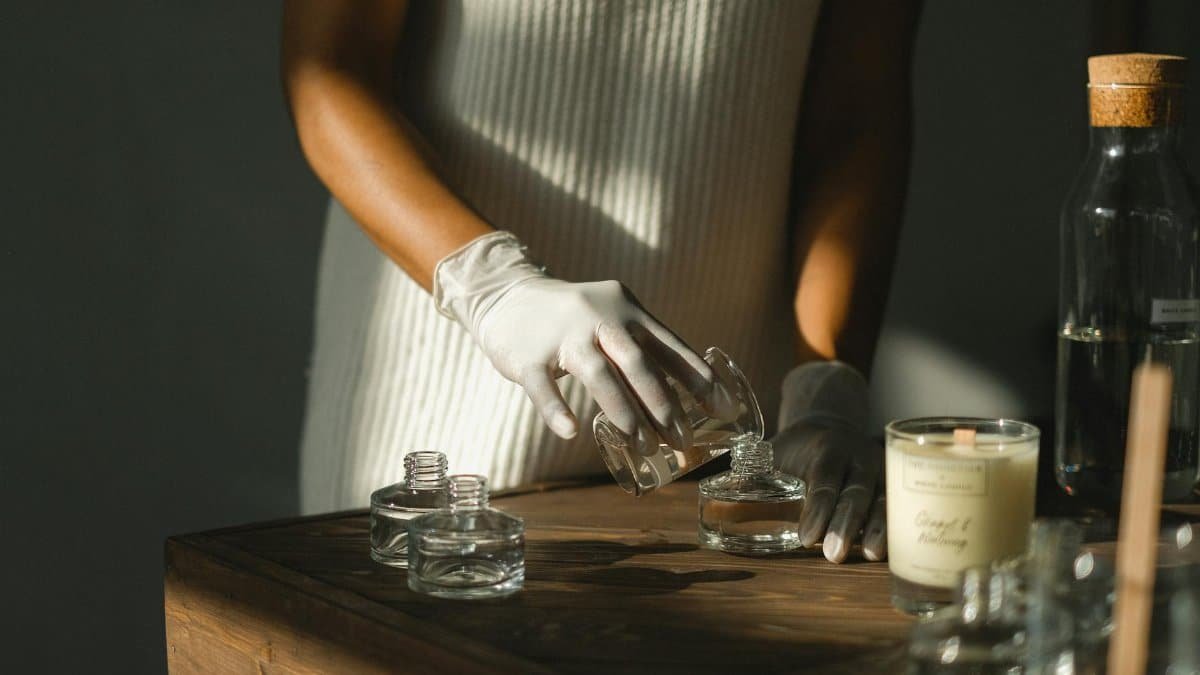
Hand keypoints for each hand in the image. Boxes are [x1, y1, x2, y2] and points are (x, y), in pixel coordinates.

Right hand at [434, 232, 733, 448]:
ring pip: (599, 375)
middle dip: (664, 404)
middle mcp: (600, 318)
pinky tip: (571, 431)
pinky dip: (557, 410)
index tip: (724, 409)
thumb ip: (644, 350)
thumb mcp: (613, 320)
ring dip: (625, 414)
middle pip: (638, 363)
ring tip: (644, 447)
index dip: (699, 380)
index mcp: (628, 311)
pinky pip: (543, 385)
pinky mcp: (527, 355)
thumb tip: (688, 400)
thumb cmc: (573, 320)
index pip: (671, 348)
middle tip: (683, 440)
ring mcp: (563, 336)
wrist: (507, 296)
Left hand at [771, 361, 885, 562]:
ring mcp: (880, 470)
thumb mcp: (774, 453)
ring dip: (879, 528)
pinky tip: (890, 553)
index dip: (816, 507)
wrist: (831, 424)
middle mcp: (857, 456)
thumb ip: (751, 474)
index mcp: (825, 447)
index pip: (822, 477)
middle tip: (833, 554)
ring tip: (870, 555)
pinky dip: (895, 528)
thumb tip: (713, 497)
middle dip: (846, 522)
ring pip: (886, 497)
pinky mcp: (894, 485)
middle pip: (857, 489)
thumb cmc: (795, 448)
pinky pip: (900, 506)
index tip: (806, 536)